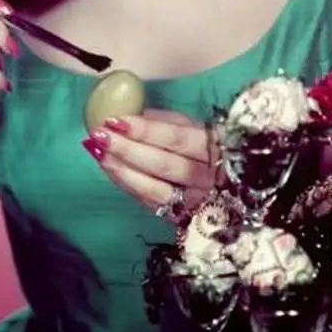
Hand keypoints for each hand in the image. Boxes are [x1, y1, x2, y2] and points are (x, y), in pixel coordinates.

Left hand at [85, 110, 216, 220]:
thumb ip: (167, 122)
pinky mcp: (183, 217)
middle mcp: (207, 176)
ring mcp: (195, 200)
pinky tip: (111, 171)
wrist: (232, 186)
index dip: (145, 130)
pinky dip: (129, 186)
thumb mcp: (196, 128)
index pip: (176, 138)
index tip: (116, 120)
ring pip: (156, 189)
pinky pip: (152, 203)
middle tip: (100, 136)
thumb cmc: (209, 148)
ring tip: (99, 153)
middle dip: (128, 150)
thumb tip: (133, 114)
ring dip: (124, 171)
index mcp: (213, 146)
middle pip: (164, 164)